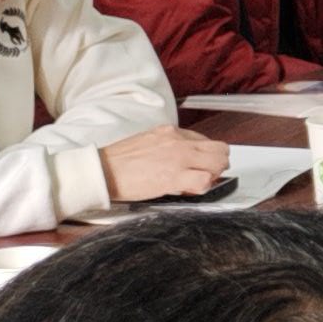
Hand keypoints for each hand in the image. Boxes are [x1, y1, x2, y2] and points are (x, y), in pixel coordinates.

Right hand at [102, 127, 231, 202]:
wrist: (102, 170)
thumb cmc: (119, 161)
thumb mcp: (149, 142)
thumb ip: (169, 147)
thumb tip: (183, 160)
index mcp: (171, 131)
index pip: (204, 140)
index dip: (205, 156)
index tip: (197, 165)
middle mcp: (179, 141)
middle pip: (219, 149)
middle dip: (217, 163)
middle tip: (206, 174)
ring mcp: (179, 157)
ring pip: (218, 162)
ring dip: (213, 174)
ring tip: (198, 183)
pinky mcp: (174, 176)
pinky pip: (204, 181)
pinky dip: (203, 187)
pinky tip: (189, 190)